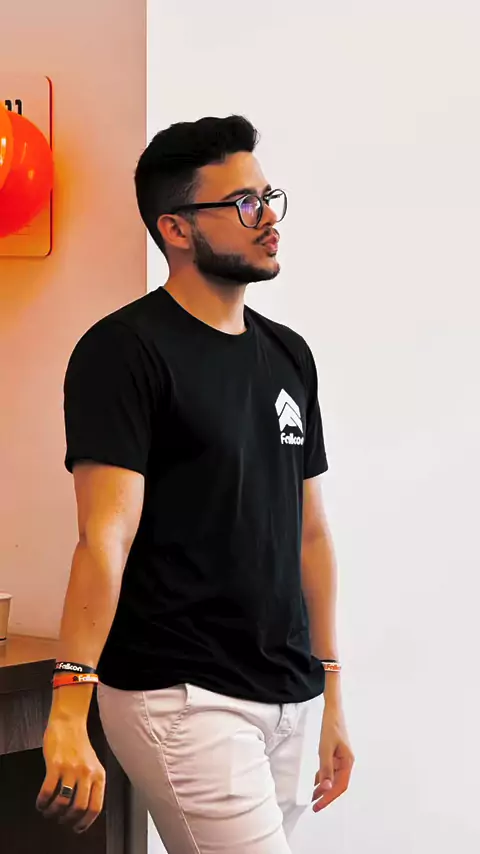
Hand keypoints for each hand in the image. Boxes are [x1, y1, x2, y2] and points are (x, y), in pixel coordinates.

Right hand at [36, 717, 105, 833]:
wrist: (69, 722)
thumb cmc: (79, 745)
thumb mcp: (93, 765)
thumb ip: (91, 784)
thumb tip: (84, 811)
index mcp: (99, 775)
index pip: (96, 806)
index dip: (85, 822)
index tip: (77, 828)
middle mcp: (87, 773)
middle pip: (79, 808)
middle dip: (68, 819)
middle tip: (61, 820)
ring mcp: (71, 768)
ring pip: (62, 802)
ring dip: (53, 812)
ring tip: (49, 811)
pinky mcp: (55, 764)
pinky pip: (48, 791)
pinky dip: (42, 802)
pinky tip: (41, 803)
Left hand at [312, 705, 353, 811]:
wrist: (332, 711)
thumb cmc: (331, 727)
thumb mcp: (325, 748)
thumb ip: (326, 768)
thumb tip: (326, 788)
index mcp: (348, 762)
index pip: (340, 786)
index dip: (329, 798)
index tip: (318, 806)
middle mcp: (346, 762)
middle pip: (337, 784)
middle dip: (326, 795)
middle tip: (314, 805)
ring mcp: (341, 759)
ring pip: (333, 778)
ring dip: (323, 788)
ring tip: (312, 797)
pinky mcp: (335, 755)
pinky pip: (330, 770)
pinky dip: (323, 777)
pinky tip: (315, 782)